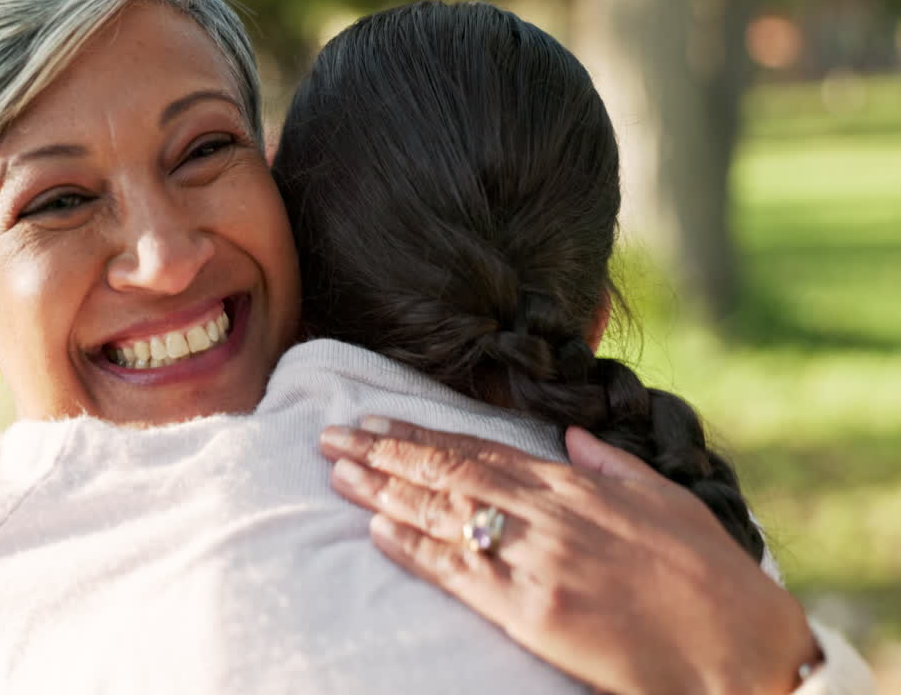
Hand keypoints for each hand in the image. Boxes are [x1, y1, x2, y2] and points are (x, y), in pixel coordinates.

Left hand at [320, 417, 820, 694]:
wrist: (740, 652)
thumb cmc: (713, 580)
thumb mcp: (671, 501)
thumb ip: (613, 465)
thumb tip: (574, 434)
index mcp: (578, 487)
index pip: (482, 450)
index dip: (422, 434)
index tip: (376, 421)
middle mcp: (549, 515)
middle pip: (449, 473)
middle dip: (385, 452)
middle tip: (332, 436)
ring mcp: (537, 561)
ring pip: (444, 515)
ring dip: (384, 492)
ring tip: (337, 472)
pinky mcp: (533, 611)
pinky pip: (461, 575)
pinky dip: (416, 550)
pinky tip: (377, 533)